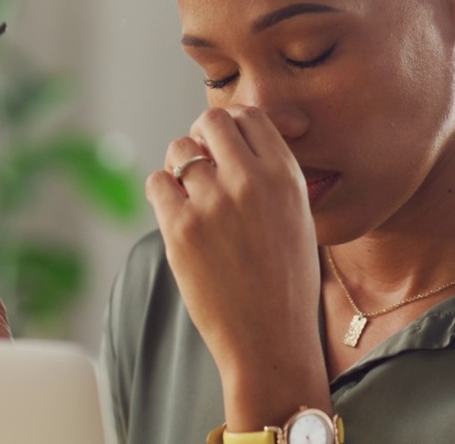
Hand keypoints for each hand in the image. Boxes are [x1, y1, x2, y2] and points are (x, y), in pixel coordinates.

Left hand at [146, 107, 330, 428]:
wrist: (270, 338)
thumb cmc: (285, 281)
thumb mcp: (297, 216)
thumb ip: (269, 175)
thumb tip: (229, 143)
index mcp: (285, 175)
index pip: (249, 116)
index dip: (231, 127)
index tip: (223, 146)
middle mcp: (250, 180)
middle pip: (211, 120)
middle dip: (202, 136)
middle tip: (201, 163)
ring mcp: (213, 203)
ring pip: (179, 149)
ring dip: (180, 165)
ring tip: (191, 195)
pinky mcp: (181, 228)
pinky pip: (157, 182)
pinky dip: (162, 192)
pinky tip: (176, 213)